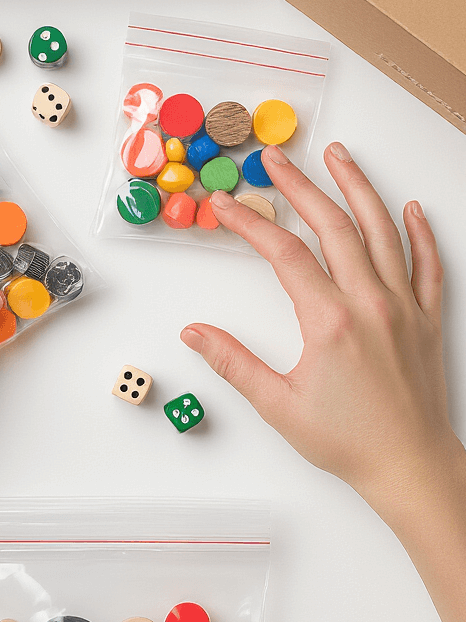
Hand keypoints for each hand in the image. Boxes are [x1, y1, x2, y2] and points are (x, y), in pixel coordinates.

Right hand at [182, 143, 454, 515]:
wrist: (411, 466)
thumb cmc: (349, 443)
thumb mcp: (279, 406)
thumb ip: (233, 363)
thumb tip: (193, 332)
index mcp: (331, 322)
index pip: (285, 253)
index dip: (251, 223)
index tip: (226, 205)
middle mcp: (370, 303)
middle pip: (333, 226)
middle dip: (300, 185)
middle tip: (276, 158)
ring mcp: (403, 306)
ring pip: (382, 231)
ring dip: (358, 187)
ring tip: (338, 155)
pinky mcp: (426, 319)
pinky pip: (428, 264)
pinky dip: (421, 232)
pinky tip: (410, 207)